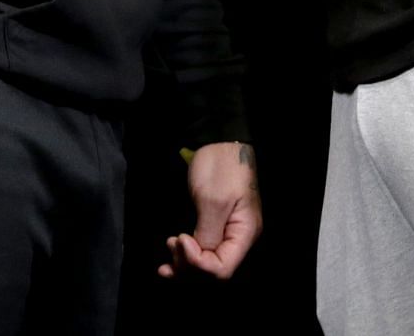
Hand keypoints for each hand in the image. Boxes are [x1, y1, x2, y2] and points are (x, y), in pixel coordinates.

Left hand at [159, 141, 260, 280]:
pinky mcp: (213, 229)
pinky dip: (184, 258)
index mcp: (244, 233)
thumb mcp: (213, 200)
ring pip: (204, 266)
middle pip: (213, 272)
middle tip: (172, 242)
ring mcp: (225, 235)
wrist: (218, 143)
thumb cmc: (221, 167)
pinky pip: (201, 253)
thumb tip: (198, 258)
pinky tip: (170, 256)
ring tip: (169, 245)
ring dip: (183, 263)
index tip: (181, 239)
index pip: (222, 269)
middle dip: (188, 264)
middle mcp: (237, 240)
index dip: (198, 264)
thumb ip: (208, 234)